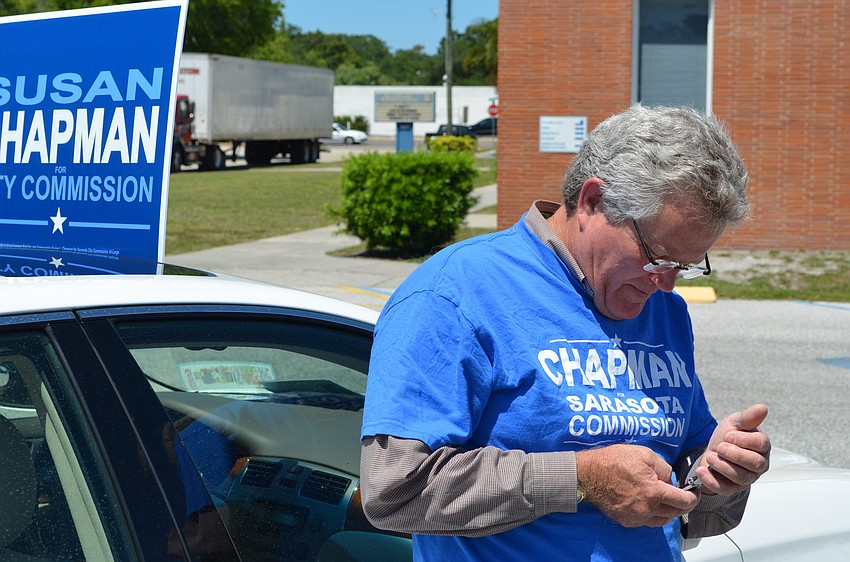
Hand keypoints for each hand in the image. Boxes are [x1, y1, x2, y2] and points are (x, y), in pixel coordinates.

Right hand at [576, 444, 700, 527]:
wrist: (589, 474)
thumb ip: (664, 468)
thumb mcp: (645, 454)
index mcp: (654, 493)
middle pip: (674, 513)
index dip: (693, 498)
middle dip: (683, 505)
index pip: (683, 502)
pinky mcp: (626, 520)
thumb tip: (669, 480)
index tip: (694, 493)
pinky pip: (646, 521)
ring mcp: (636, 517)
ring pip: (661, 520)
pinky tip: (650, 504)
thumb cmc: (614, 461)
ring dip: (669, 512)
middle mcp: (647, 509)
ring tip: (668, 501)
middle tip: (684, 497)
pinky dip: (653, 514)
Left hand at [697, 404, 770, 495]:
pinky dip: (712, 481)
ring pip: (741, 477)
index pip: (760, 444)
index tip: (728, 435)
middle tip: (719, 447)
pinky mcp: (733, 487)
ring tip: (711, 457)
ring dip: (724, 467)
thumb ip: (748, 417)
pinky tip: (701, 471)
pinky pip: (725, 488)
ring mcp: (747, 477)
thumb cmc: (728, 436)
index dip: (744, 440)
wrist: (712, 451)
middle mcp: (759, 463)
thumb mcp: (735, 422)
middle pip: (754, 463)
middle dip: (735, 455)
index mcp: (761, 445)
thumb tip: (763, 408)